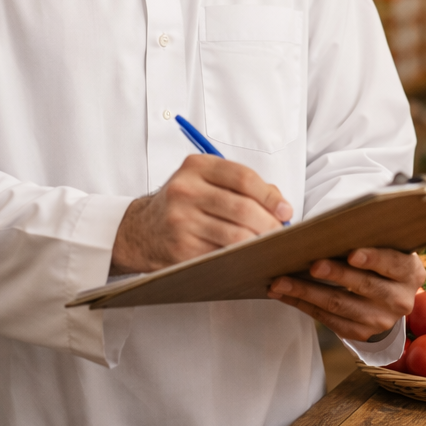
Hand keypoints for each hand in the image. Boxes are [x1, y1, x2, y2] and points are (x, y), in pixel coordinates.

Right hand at [111, 155, 292, 273]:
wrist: (141, 230)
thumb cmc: (183, 203)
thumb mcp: (206, 181)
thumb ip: (242, 185)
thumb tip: (280, 204)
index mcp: (196, 166)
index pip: (243, 177)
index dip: (269, 195)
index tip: (285, 210)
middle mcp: (186, 190)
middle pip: (242, 208)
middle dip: (269, 224)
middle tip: (281, 233)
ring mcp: (181, 220)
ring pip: (235, 235)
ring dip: (259, 244)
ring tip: (269, 246)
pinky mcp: (180, 248)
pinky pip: (221, 255)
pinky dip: (240, 258)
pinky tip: (249, 258)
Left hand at [266, 248, 424, 341]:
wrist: (390, 294)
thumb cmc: (382, 259)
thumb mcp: (387, 246)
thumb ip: (370, 237)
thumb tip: (332, 226)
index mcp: (410, 272)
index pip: (393, 263)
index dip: (372, 258)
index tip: (352, 254)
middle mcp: (400, 300)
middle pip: (363, 286)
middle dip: (335, 274)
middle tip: (312, 265)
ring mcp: (381, 321)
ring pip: (340, 306)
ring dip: (306, 293)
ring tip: (282, 282)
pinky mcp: (362, 334)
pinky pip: (329, 320)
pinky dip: (304, 306)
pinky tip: (286, 294)